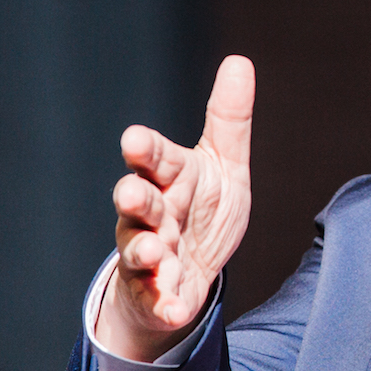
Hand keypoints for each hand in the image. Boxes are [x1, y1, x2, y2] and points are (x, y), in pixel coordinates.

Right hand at [95, 56, 254, 362]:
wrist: (193, 270)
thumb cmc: (202, 208)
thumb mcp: (224, 165)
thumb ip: (228, 120)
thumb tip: (239, 62)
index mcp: (170, 177)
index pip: (155, 158)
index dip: (145, 150)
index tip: (134, 139)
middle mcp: (152, 213)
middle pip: (138, 203)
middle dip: (134, 199)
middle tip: (130, 194)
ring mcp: (149, 254)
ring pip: (139, 250)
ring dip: (144, 251)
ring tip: (154, 252)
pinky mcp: (155, 292)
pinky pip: (156, 298)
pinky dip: (164, 303)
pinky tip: (174, 308)